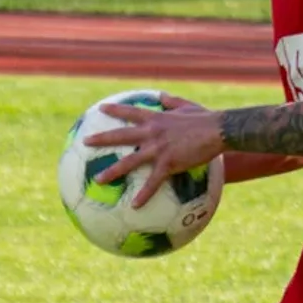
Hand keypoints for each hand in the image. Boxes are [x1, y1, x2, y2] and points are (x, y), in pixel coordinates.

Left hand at [83, 93, 224, 207]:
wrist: (217, 130)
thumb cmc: (205, 118)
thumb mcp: (186, 105)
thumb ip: (172, 102)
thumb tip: (163, 96)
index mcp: (155, 119)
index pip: (129, 112)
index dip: (114, 110)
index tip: (100, 109)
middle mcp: (152, 133)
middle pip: (121, 136)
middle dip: (101, 139)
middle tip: (85, 142)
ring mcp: (158, 149)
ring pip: (130, 161)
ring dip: (112, 172)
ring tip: (98, 181)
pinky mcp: (168, 164)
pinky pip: (152, 182)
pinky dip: (143, 195)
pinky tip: (135, 205)